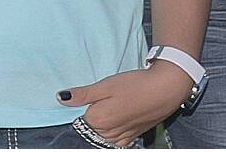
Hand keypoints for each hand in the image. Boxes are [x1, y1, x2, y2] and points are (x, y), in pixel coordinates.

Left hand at [58, 64, 191, 145]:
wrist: (165, 90)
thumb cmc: (134, 84)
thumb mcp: (105, 85)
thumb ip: (83, 94)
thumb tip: (60, 98)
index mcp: (98, 120)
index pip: (80, 120)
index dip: (83, 108)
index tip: (90, 98)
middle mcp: (108, 133)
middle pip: (91, 130)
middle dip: (92, 118)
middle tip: (104, 101)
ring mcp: (121, 137)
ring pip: (103, 137)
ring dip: (103, 127)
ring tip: (113, 108)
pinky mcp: (133, 137)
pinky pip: (116, 141)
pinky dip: (113, 134)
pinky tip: (118, 121)